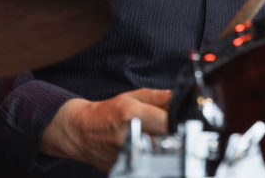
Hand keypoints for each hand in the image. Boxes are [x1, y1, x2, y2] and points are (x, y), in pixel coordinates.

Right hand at [39, 88, 171, 171]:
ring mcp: (127, 155)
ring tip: (155, 139)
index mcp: (133, 114)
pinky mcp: (124, 167)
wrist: (81, 132)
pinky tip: (146, 149)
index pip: (168, 122)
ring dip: (162, 148)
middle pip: (166, 141)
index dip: (179, 122)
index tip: (183, 120)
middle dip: (173, 136)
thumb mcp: (132, 96)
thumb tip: (179, 97)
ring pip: (158, 155)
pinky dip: (151, 157)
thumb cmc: (108, 112)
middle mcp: (130, 136)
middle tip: (172, 131)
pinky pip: (147, 163)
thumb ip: (158, 97)